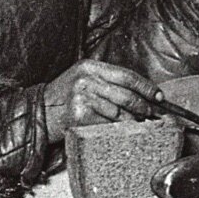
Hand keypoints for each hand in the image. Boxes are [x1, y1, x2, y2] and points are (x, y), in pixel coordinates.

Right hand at [43, 59, 162, 141]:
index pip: (128, 76)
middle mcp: (87, 80)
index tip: (159, 97)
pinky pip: (108, 125)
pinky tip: (122, 130)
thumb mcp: (85, 78)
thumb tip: (144, 92)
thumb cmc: (66, 96)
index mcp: (91, 67)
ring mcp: (82, 98)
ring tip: (139, 123)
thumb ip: (109, 80)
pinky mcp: (79, 117)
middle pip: (127, 96)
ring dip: (134, 121)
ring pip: (120, 113)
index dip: (147, 87)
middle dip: (144, 107)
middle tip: (153, 114)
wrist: (39, 112)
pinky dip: (118, 129)